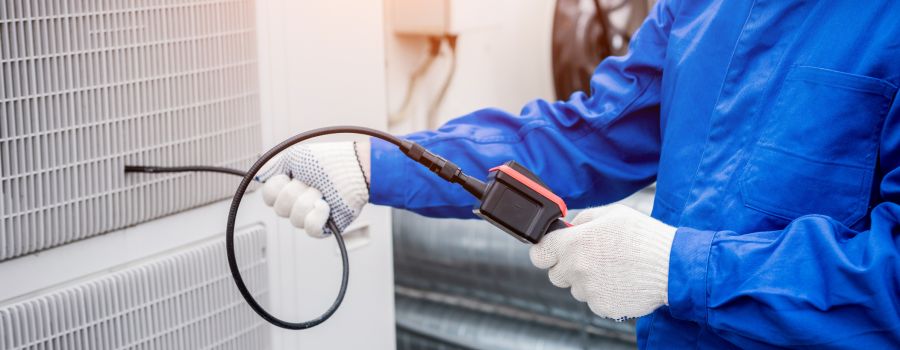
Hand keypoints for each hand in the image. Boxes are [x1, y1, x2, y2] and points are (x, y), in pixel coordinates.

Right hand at [256, 142, 368, 236]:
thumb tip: (258, 177)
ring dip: (309, 200)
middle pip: (280, 209)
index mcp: (290, 187)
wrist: (355, 168)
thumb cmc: (328, 161)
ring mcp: (312, 216)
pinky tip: (327, 206)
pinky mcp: (326, 227)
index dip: (277, 187)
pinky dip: (318, 216)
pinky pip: (311, 230)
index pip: (268, 197)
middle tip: (312, 182)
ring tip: (323, 192)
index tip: (290, 175)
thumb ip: (274, 168)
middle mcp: (299, 203)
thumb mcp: (294, 157)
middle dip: (296, 192)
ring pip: (295, 219)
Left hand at [529, 204, 675, 319]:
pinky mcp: (602, 307)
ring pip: (576, 288)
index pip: (538, 254)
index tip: (552, 251)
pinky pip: (593, 300)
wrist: (672, 265)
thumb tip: (567, 227)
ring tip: (613, 268)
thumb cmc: (644, 237)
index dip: (545, 251)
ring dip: (587, 280)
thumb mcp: (612, 213)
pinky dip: (603, 293)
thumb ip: (583, 219)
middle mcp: (577, 269)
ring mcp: (588, 291)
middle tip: (592, 257)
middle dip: (568, 266)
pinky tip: (620, 280)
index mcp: (574, 244)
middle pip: (555, 274)